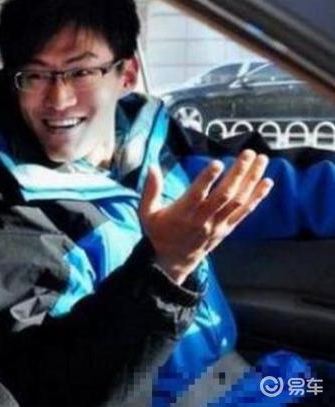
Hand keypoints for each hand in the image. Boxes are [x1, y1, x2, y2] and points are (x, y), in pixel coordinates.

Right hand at [139, 150, 272, 284]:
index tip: (218, 163)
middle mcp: (203, 218)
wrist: (172, 261)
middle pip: (224, 194)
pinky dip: (257, 197)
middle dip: (238, 173)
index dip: (208, 179)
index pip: (197, 194)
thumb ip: (150, 190)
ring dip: (252, 179)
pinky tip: (267, 182)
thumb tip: (152, 167)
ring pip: (238, 200)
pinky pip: (244, 212)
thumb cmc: (159, 233)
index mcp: (183, 213)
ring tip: (262, 160)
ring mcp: (217, 224)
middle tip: (248, 153)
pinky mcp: (226, 228)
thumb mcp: (147, 212)